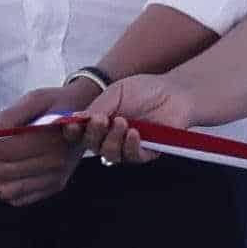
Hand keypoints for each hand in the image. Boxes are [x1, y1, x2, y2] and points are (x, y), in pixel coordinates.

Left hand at [0, 86, 77, 207]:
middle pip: (4, 172)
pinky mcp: (53, 187)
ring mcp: (55, 179)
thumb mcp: (36, 99)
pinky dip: (2, 189)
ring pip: (8, 191)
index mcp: (53, 139)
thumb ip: (9, 116)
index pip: (7, 150)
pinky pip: (19, 199)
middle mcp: (57, 164)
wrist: (86, 118)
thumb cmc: (59, 105)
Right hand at [69, 75, 194, 168]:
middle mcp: (109, 136)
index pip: (78, 132)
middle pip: (91, 145)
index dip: (72, 131)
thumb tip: (77, 118)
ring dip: (112, 140)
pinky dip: (130, 146)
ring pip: (109, 154)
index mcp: (98, 121)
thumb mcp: (116, 91)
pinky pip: (131, 157)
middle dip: (93, 133)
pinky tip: (135, 132)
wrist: (175, 93)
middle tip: (101, 119)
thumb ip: (98, 105)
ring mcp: (126, 146)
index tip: (71, 124)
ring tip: (122, 122)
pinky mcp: (144, 153)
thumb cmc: (145, 90)